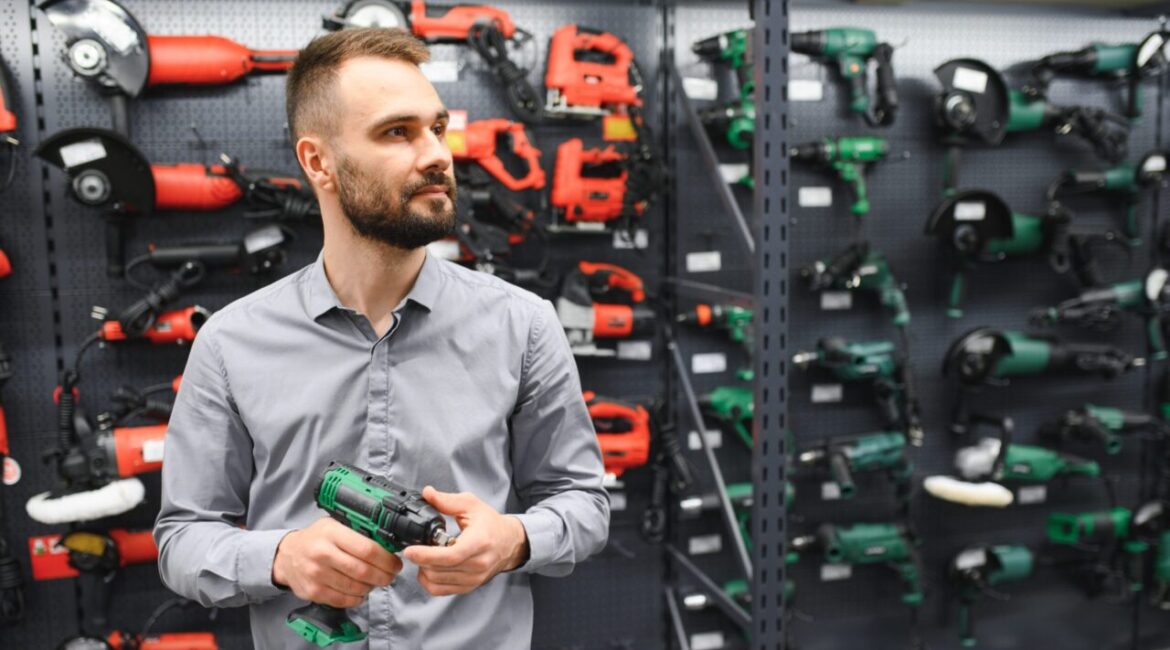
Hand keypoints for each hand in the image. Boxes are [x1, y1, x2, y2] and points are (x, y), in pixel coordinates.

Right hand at [272, 517, 402, 607]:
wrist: (287, 555)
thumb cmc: (317, 538)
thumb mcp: (335, 524)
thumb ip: (358, 531)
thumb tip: (388, 542)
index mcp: (332, 533)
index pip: (367, 549)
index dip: (387, 559)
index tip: (396, 563)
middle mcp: (323, 553)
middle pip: (364, 571)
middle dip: (384, 575)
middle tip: (391, 575)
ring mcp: (316, 574)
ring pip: (356, 587)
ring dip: (372, 587)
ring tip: (377, 581)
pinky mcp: (313, 592)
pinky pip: (344, 600)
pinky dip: (358, 598)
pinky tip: (361, 590)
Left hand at [402, 486, 528, 596]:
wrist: (509, 543)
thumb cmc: (491, 524)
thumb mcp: (471, 505)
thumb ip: (447, 500)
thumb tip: (427, 493)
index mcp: (479, 542)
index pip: (450, 556)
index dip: (427, 555)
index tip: (410, 550)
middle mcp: (478, 564)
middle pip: (440, 570)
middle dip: (421, 560)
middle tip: (414, 547)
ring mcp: (474, 578)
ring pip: (437, 582)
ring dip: (423, 570)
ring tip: (423, 556)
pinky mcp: (469, 587)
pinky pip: (441, 591)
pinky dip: (428, 581)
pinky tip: (428, 568)